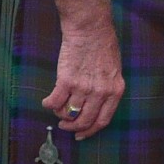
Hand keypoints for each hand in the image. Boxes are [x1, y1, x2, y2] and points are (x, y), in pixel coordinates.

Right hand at [43, 24, 125, 139]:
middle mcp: (100, 92)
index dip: (90, 131)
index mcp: (115, 90)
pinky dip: (49, 104)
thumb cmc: (103, 45)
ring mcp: (83, 87)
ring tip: (58, 110)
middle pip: (85, 121)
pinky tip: (47, 101)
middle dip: (73, 128)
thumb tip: (95, 107)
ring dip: (60, 115)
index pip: (103, 120)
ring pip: (68, 113)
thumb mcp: (114, 70)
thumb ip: (107, 89)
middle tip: (65, 126)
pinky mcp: (66, 81)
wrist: (90, 28)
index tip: (81, 135)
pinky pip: (55, 102)